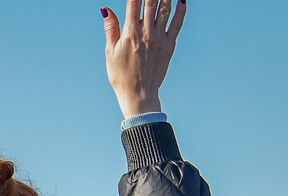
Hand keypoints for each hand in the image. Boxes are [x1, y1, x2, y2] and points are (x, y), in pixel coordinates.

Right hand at [102, 0, 184, 118]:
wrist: (138, 95)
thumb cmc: (121, 75)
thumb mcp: (110, 52)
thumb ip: (111, 28)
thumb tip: (106, 9)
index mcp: (130, 33)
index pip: (134, 3)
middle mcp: (146, 33)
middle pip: (151, 2)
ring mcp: (160, 39)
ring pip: (165, 9)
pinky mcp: (169, 45)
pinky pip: (177, 24)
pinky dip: (181, 10)